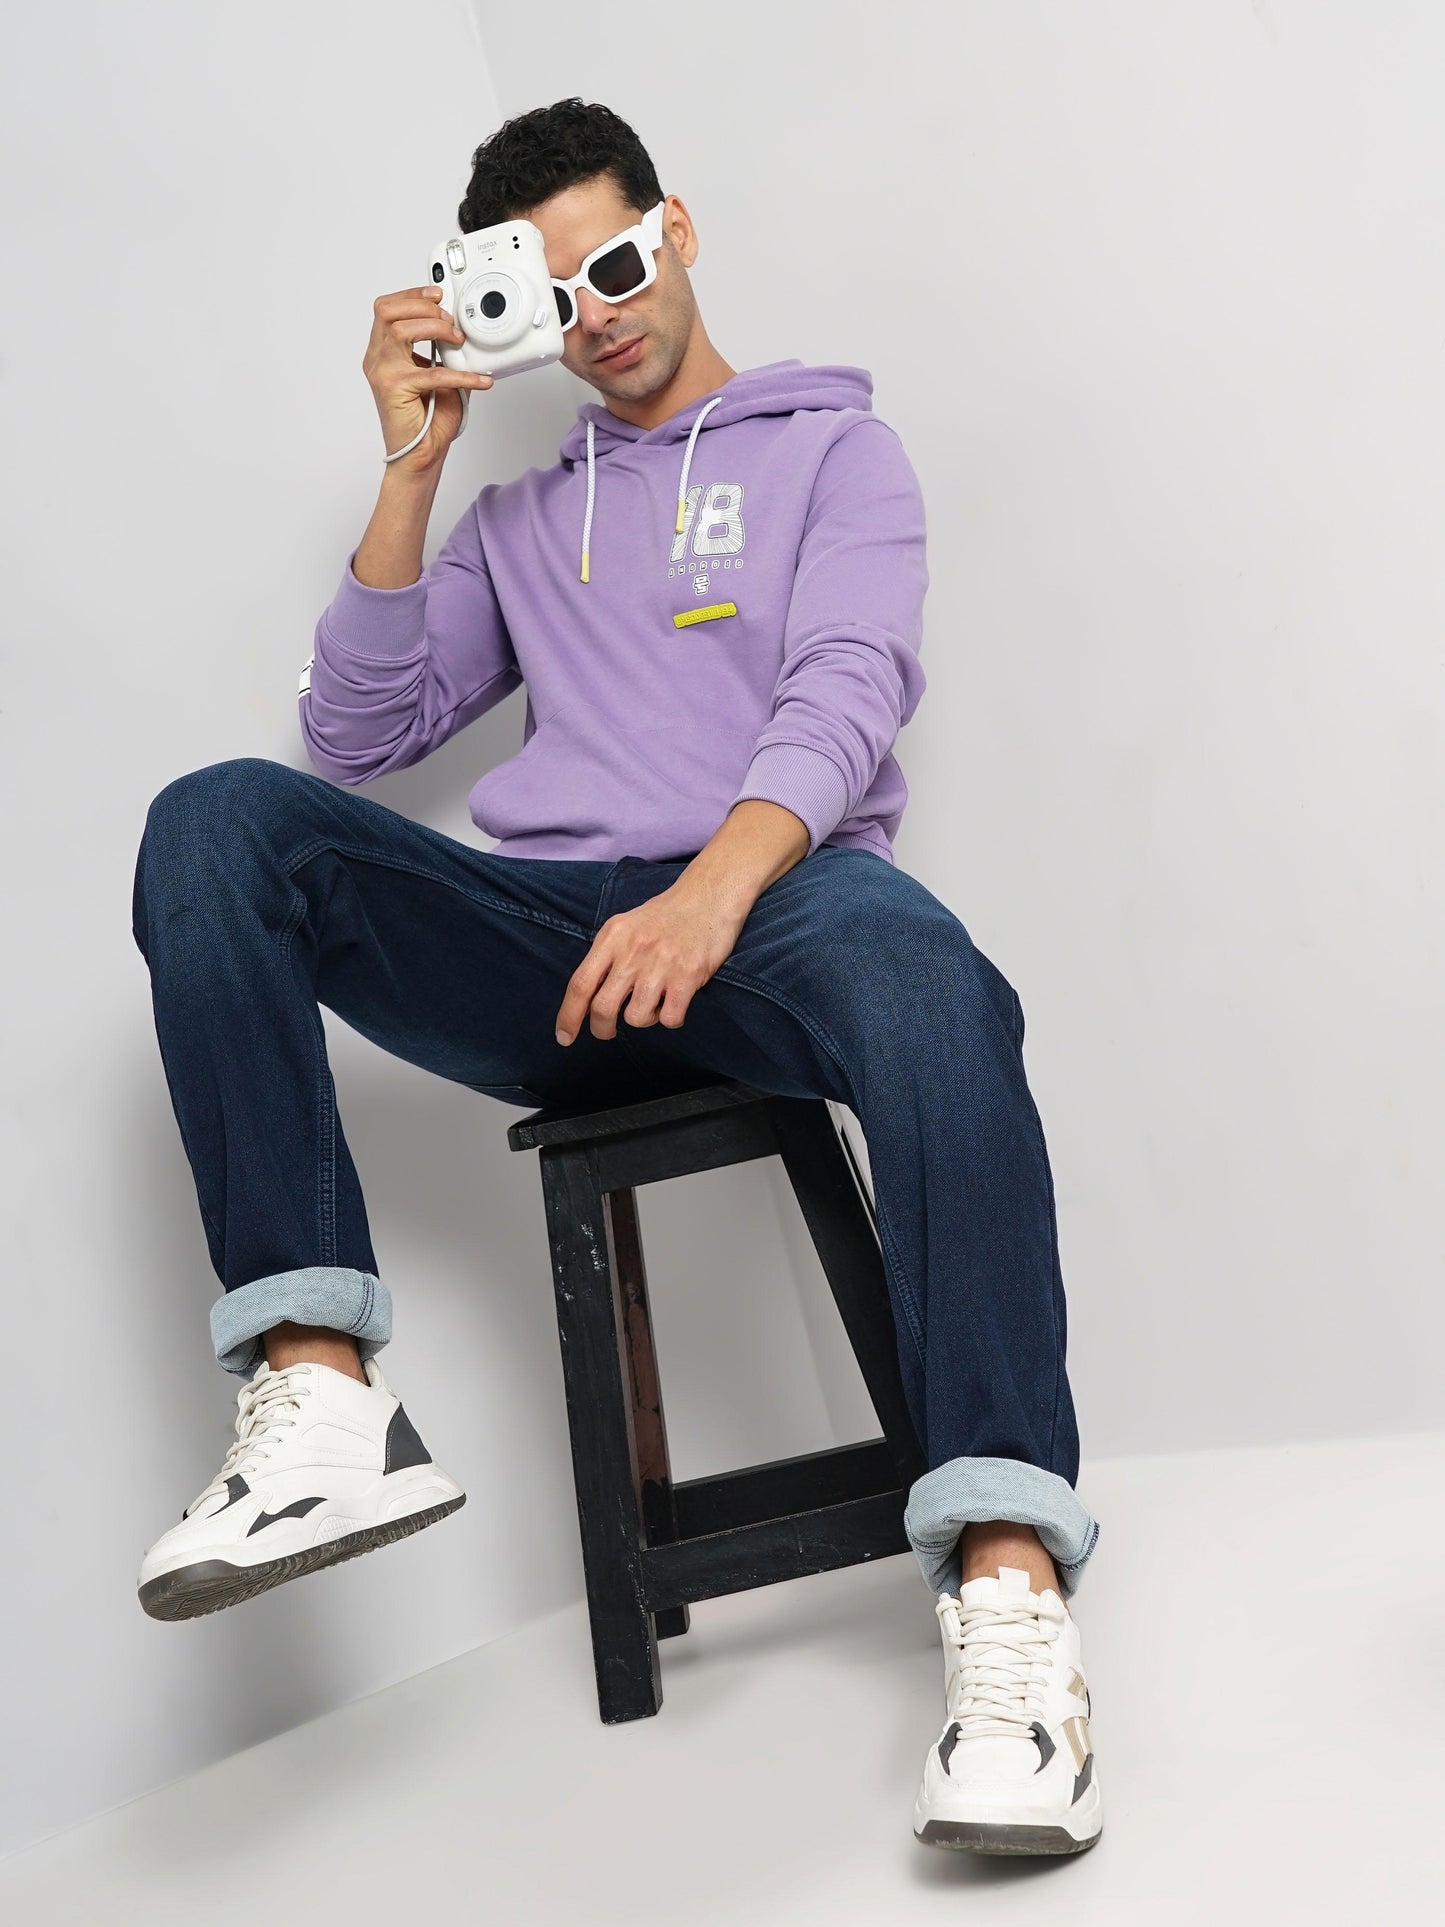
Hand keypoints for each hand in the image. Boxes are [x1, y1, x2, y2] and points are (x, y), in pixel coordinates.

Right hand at [362, 285, 492, 472]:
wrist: (419, 455)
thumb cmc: (427, 420)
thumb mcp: (437, 377)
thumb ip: (443, 353)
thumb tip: (463, 332)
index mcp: (382, 352)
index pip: (387, 308)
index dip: (411, 294)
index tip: (437, 293)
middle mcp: (377, 359)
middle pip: (388, 311)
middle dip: (422, 306)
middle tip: (449, 321)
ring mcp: (383, 373)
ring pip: (400, 330)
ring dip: (435, 328)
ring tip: (457, 340)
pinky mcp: (395, 389)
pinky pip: (432, 372)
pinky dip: (462, 375)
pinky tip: (480, 379)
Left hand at [555, 878, 748, 1043]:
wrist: (709, 897)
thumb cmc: (664, 916)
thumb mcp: (624, 926)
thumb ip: (605, 958)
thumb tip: (586, 1000)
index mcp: (612, 938)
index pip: (580, 984)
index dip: (568, 1016)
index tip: (565, 1037)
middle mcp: (632, 951)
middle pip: (603, 1008)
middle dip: (602, 1029)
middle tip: (608, 1031)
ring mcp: (660, 965)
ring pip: (636, 1018)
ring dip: (643, 1019)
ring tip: (654, 1003)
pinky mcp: (688, 976)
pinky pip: (670, 1019)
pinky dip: (670, 1019)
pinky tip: (674, 1002)